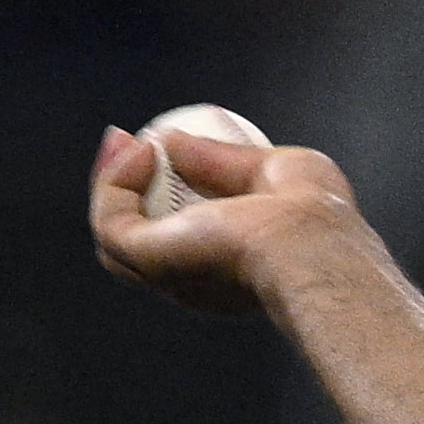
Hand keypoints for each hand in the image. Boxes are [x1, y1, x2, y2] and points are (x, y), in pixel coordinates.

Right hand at [88, 115, 352, 312]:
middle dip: (121, 190)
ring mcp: (170, 276)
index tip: (159, 148)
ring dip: (108, 185)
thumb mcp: (271, 169)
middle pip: (135, 242)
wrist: (314, 244)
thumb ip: (220, 159)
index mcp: (229, 269)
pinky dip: (114, 183)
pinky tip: (139, 152)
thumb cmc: (316, 216)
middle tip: (126, 142)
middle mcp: (194, 282)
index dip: (163, 193)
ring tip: (121, 142)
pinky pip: (110, 223)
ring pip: (113, 237)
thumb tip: (171, 141)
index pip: (179, 237)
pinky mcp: (150, 263)